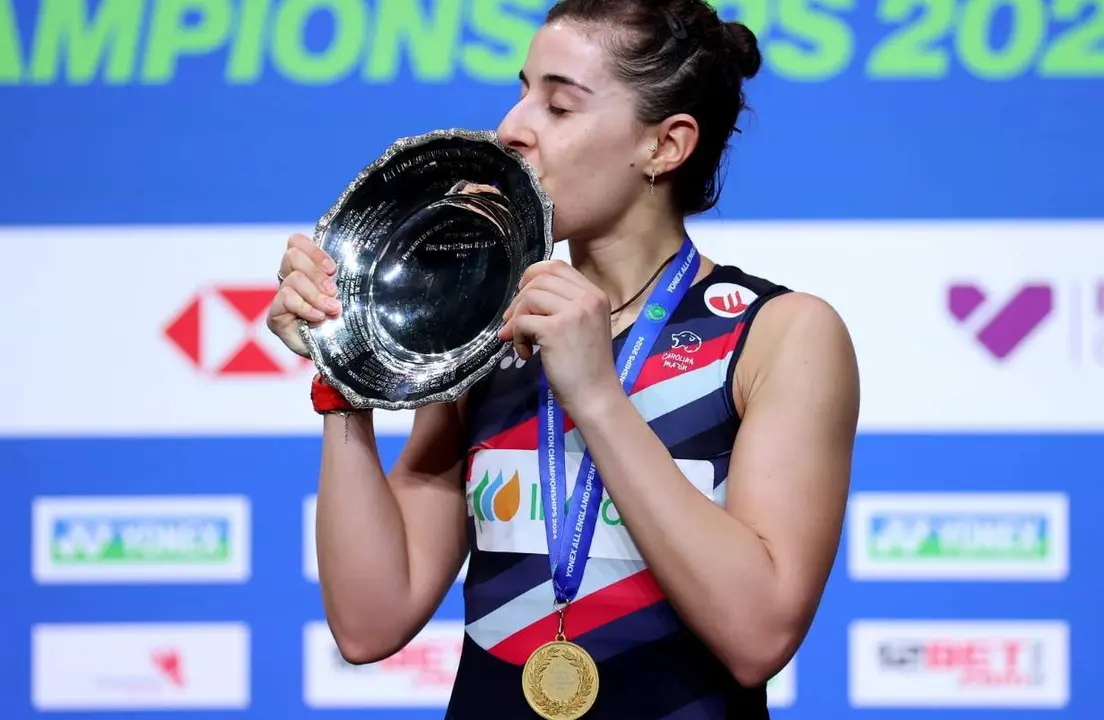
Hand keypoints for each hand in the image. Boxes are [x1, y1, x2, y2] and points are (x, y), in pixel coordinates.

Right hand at [266, 233, 340, 356]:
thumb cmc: (344, 321)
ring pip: (293, 279)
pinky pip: (286, 298)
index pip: (296, 242)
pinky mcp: (275, 316)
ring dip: (316, 294)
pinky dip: (306, 307)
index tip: (333, 270)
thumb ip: (341, 278)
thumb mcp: (346, 294)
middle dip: (316, 273)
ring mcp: (282, 298)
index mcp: (306, 269)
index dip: (313, 251)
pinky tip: (318, 317)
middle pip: (292, 256)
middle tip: (333, 291)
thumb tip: (348, 266)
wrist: (337, 353)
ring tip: (332, 309)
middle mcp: (290, 280)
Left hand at [498, 260, 620, 415]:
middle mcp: (588, 298)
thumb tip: (519, 299)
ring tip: (523, 342)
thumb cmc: (588, 367)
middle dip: (520, 299)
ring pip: (529, 297)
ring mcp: (573, 312)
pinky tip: (527, 354)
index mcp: (596, 295)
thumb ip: (561, 307)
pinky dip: (516, 338)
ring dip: (517, 319)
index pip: (558, 267)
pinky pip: (521, 322)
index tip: (524, 297)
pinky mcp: (555, 330)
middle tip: (513, 323)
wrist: (596, 396)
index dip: (534, 276)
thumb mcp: (584, 326)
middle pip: (540, 279)